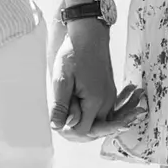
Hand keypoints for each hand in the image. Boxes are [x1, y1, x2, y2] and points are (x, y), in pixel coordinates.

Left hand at [49, 19, 144, 141]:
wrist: (89, 36)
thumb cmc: (74, 54)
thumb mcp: (62, 80)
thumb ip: (60, 105)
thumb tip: (56, 127)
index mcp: (95, 102)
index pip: (83, 131)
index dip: (68, 130)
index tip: (58, 120)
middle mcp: (107, 103)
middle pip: (93, 130)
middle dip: (77, 128)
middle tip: (61, 116)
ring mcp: (110, 98)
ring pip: (100, 123)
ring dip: (85, 121)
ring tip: (69, 107)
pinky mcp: (110, 93)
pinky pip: (104, 113)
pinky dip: (93, 115)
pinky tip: (79, 105)